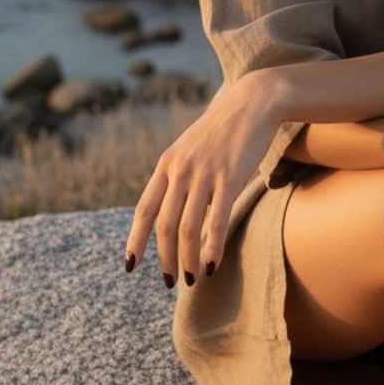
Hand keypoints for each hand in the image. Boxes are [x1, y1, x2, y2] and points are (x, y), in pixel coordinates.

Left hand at [122, 76, 281, 287]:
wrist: (252, 103)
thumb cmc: (224, 130)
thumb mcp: (191, 149)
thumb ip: (179, 176)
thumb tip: (174, 210)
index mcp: (166, 164)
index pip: (143, 210)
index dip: (135, 241)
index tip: (130, 266)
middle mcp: (180, 170)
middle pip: (165, 226)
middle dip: (165, 259)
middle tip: (171, 281)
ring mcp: (205, 174)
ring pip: (188, 228)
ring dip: (188, 259)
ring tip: (193, 279)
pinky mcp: (230, 177)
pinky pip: (217, 220)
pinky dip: (212, 247)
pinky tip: (213, 265)